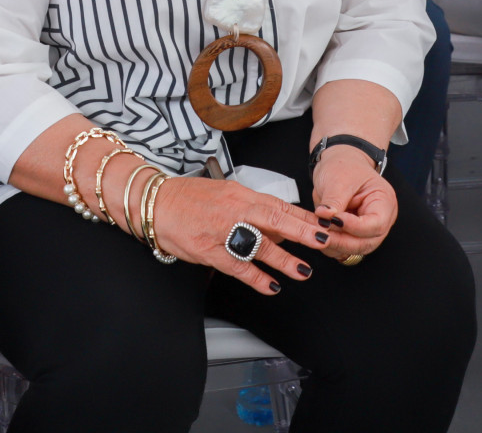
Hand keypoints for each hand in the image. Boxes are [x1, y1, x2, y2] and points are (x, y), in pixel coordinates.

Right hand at [149, 176, 331, 294]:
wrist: (157, 203)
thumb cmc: (190, 198)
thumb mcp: (226, 193)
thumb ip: (253, 208)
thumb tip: (282, 223)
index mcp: (242, 195)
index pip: (280, 205)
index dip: (303, 216)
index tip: (324, 224)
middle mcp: (235, 210)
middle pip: (275, 220)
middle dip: (302, 231)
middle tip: (324, 241)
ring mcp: (223, 231)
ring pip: (259, 245)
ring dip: (284, 259)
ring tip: (303, 270)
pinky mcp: (210, 251)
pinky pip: (238, 266)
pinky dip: (256, 278)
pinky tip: (271, 286)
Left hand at [310, 144, 398, 262]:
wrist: (340, 163)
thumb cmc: (345, 166)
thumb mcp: (338, 179)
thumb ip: (333, 200)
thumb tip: (324, 217)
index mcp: (384, 202)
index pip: (376, 224)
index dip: (354, 226)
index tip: (333, 220)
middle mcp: (381, 219)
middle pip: (367, 242)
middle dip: (342, 241)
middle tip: (320, 233)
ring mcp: (368, 230)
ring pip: (355, 249)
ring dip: (335, 245)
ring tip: (316, 233)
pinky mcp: (354, 235)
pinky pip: (344, 248)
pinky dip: (331, 246)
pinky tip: (317, 236)